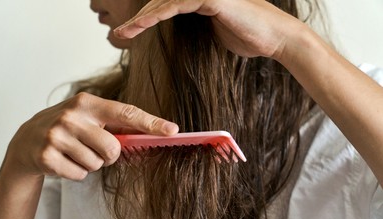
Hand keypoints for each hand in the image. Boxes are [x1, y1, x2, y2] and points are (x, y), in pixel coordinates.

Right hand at [6, 92, 178, 180]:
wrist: (28, 138)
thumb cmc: (69, 127)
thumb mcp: (90, 118)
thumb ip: (116, 125)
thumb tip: (152, 134)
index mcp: (87, 103)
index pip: (126, 113)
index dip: (151, 123)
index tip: (172, 130)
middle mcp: (71, 116)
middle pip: (113, 149)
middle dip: (108, 155)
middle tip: (93, 148)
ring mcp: (57, 136)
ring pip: (97, 164)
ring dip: (91, 163)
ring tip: (75, 152)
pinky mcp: (46, 157)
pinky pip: (80, 175)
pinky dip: (76, 172)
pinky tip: (64, 160)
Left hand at [113, 0, 300, 58]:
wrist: (274, 38)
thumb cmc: (248, 37)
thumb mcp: (214, 34)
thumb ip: (196, 30)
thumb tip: (180, 40)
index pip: (166, 5)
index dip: (145, 18)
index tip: (129, 33)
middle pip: (159, 1)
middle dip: (137, 18)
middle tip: (118, 33)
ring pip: (163, 1)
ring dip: (140, 19)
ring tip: (122, 34)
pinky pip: (175, 5)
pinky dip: (156, 15)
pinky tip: (139, 26)